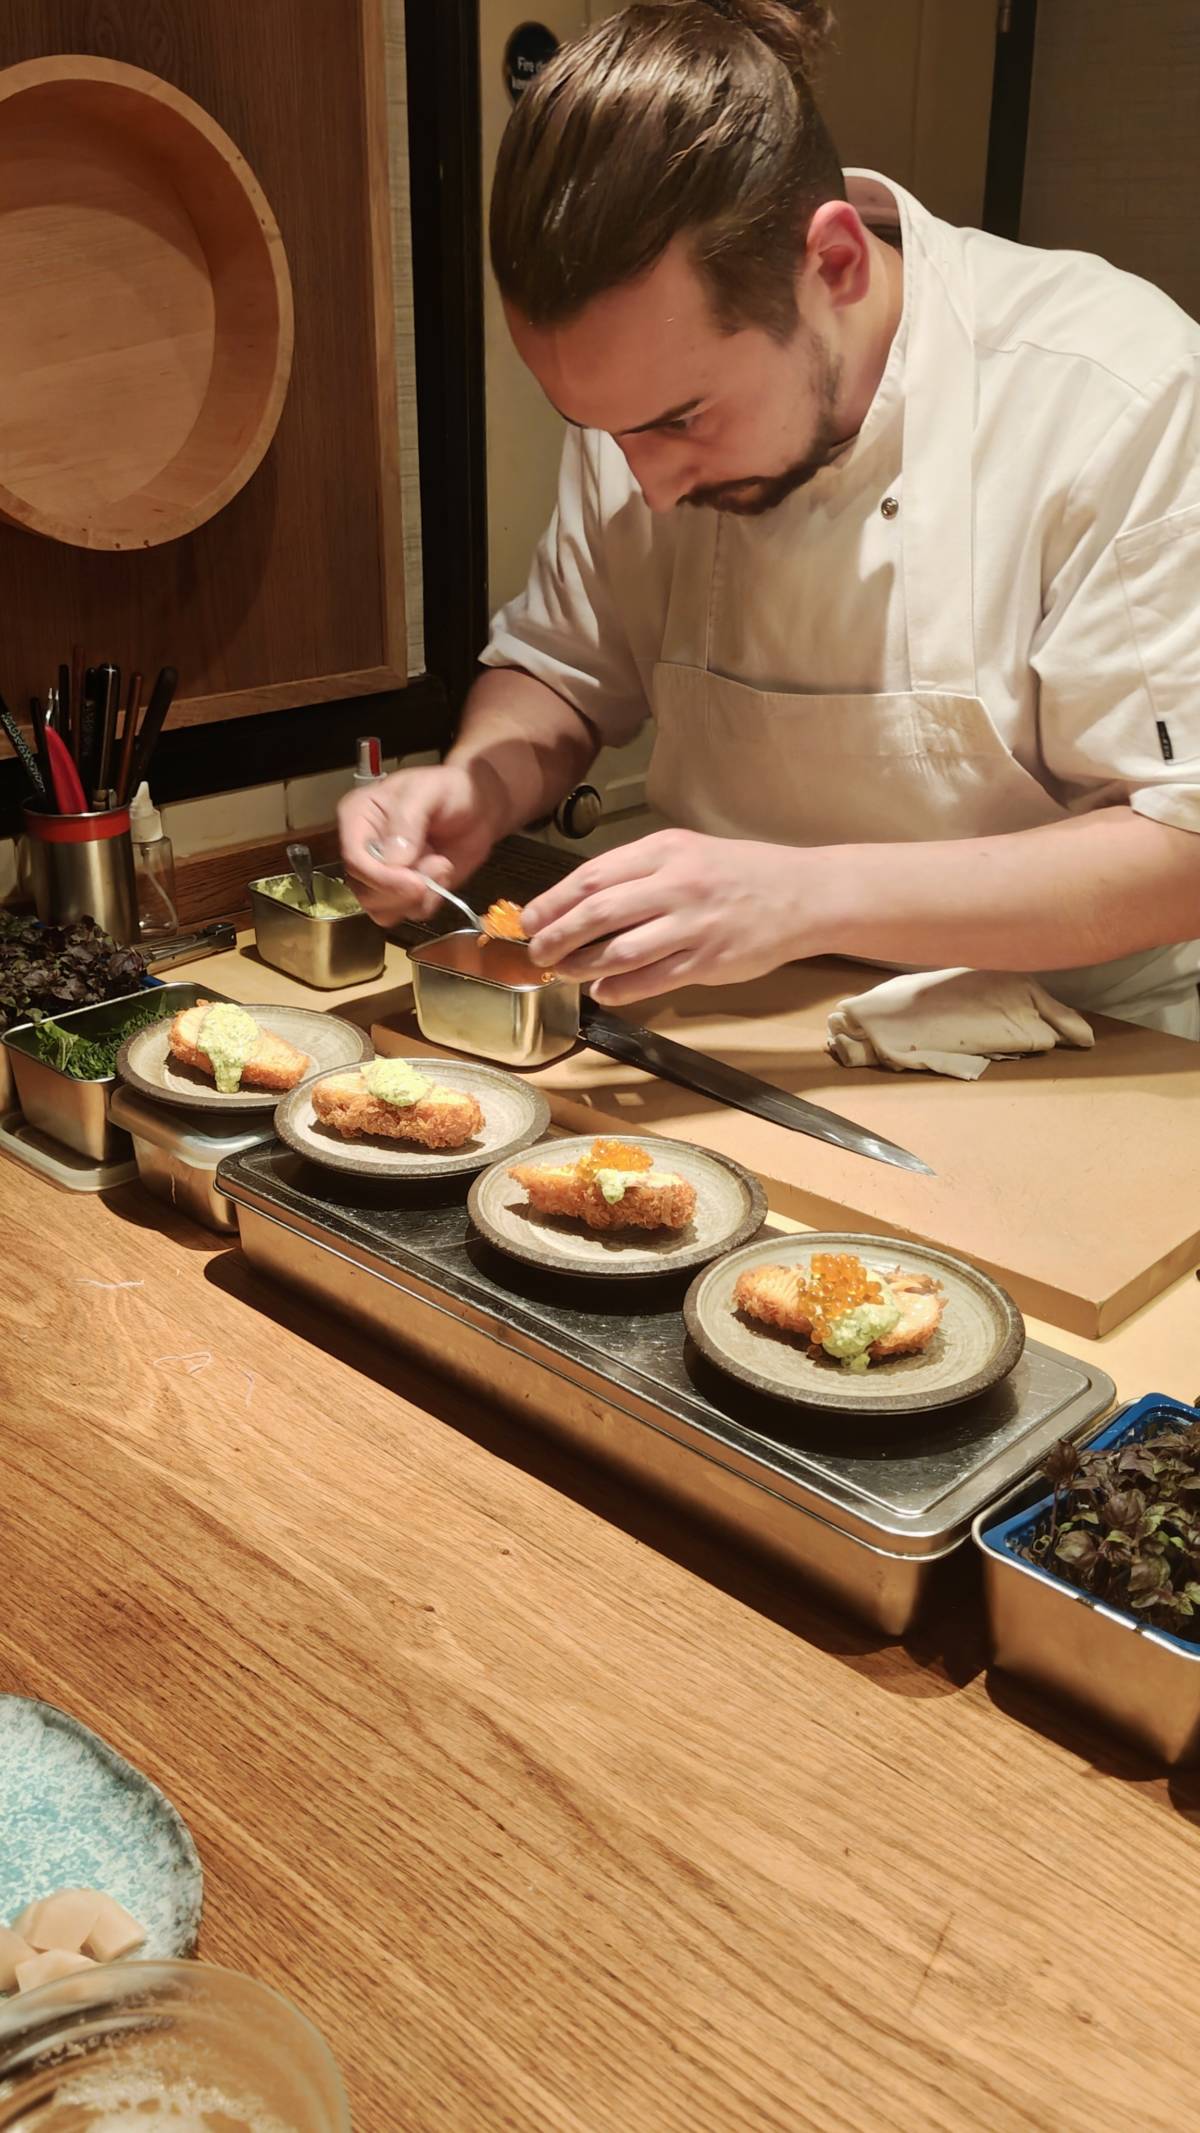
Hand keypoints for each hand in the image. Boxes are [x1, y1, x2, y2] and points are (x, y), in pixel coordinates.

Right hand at [337, 762, 505, 925]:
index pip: (353, 859)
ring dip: (418, 897)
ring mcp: (380, 874)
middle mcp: (362, 849)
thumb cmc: (450, 790)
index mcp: (356, 817)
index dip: (381, 877)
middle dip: (403, 889)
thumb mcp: (429, 792)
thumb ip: (408, 820)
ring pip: (381, 909)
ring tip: (441, 865)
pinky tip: (441, 875)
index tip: (416, 882)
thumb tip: (394, 859)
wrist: (477, 809)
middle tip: (440, 864)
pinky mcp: (400, 892)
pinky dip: (428, 902)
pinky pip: (405, 914)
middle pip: (364, 890)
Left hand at [522, 830, 820, 1004]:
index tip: (528, 918)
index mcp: (666, 850)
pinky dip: (620, 988)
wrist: (804, 894)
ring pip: (621, 950)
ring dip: (582, 965)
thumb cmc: (740, 873)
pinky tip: (603, 991)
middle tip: (536, 951)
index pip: (593, 876)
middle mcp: (678, 884)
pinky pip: (653, 979)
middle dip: (557, 935)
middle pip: (598, 912)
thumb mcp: (687, 852)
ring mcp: (694, 924)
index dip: (553, 900)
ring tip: (562, 972)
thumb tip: (582, 901)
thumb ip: (639, 873)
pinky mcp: (710, 960)